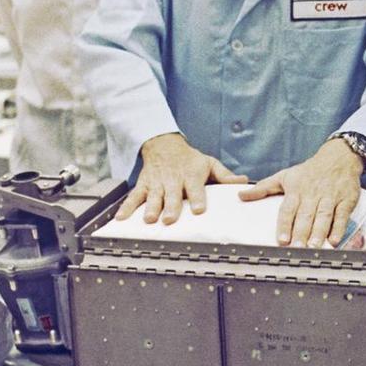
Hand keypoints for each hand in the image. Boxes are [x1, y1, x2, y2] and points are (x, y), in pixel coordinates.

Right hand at [119, 133, 248, 223]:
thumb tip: (243, 182)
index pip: (196, 189)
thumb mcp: (209, 163)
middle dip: (171, 207)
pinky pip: (134, 197)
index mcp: (191, 176)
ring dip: (151, 208)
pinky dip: (127, 208)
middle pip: (172, 196)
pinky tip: (121, 219)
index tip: (199, 210)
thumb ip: (225, 176)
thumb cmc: (190, 159)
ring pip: (153, 197)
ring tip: (149, 220)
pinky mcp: (143, 186)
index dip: (198, 199)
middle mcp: (173, 181)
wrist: (164, 145)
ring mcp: (156, 184)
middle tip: (169, 219)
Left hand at [239, 138, 362, 247]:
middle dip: (301, 232)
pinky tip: (334, 240)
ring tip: (314, 247)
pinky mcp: (346, 200)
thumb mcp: (284, 175)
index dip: (285, 225)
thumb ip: (263, 188)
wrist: (338, 157)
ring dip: (319, 232)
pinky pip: (342, 215)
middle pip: (306, 215)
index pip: (288, 209)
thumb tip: (241, 196)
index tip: (282, 240)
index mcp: (296, 189)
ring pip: (324, 216)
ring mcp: (330, 197)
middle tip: (297, 248)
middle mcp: (313, 194)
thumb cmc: (309, 171)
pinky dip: (339, 228)